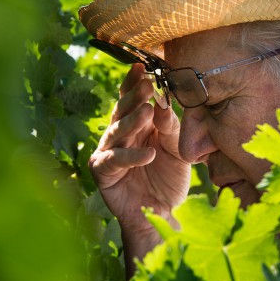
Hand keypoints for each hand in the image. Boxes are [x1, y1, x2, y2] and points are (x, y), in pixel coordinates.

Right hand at [89, 64, 190, 274]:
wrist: (161, 214)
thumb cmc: (168, 178)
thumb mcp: (176, 149)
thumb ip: (170, 127)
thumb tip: (162, 104)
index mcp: (136, 125)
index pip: (132, 99)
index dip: (135, 83)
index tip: (143, 66)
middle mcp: (118, 135)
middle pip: (123, 111)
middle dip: (134, 96)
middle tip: (146, 83)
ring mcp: (108, 152)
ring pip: (117, 132)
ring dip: (132, 121)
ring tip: (148, 110)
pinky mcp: (102, 172)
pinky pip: (115, 161)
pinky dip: (132, 157)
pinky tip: (149, 154)